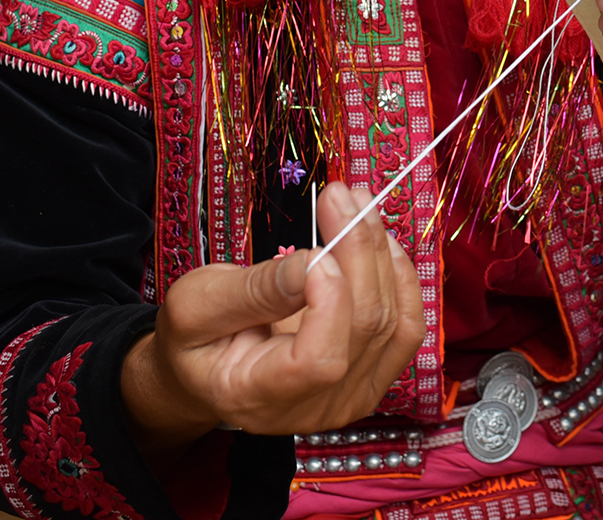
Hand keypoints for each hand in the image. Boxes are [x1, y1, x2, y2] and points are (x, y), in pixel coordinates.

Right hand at [120, 183, 422, 459]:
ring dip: (379, 251)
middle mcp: (314, 408)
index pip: (319, 360)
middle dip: (357, 249)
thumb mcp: (195, 306)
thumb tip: (312, 264)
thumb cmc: (197, 337)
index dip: (330, 301)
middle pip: (364, 327)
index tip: (315, 250)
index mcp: (258, 396)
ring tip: (357, 203)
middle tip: (338, 194)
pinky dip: (401, 278)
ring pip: (391, 319)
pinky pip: (407, 327)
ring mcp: (350, 398)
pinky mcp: (373, 377)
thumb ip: (250, 290)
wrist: (212, 369)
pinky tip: (381, 243)